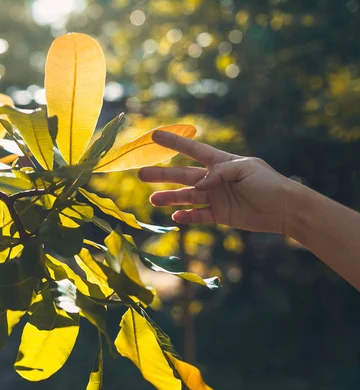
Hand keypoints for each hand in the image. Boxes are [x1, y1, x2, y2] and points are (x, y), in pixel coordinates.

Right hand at [138, 130, 295, 233]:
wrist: (286, 209)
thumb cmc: (269, 183)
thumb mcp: (246, 169)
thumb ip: (220, 173)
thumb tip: (199, 185)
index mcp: (221, 162)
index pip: (192, 149)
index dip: (174, 143)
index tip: (155, 136)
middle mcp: (214, 179)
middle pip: (182, 175)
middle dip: (161, 174)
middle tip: (140, 174)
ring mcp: (215, 197)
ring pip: (186, 196)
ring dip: (169, 197)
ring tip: (153, 199)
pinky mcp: (220, 215)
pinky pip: (198, 215)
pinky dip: (187, 217)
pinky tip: (175, 217)